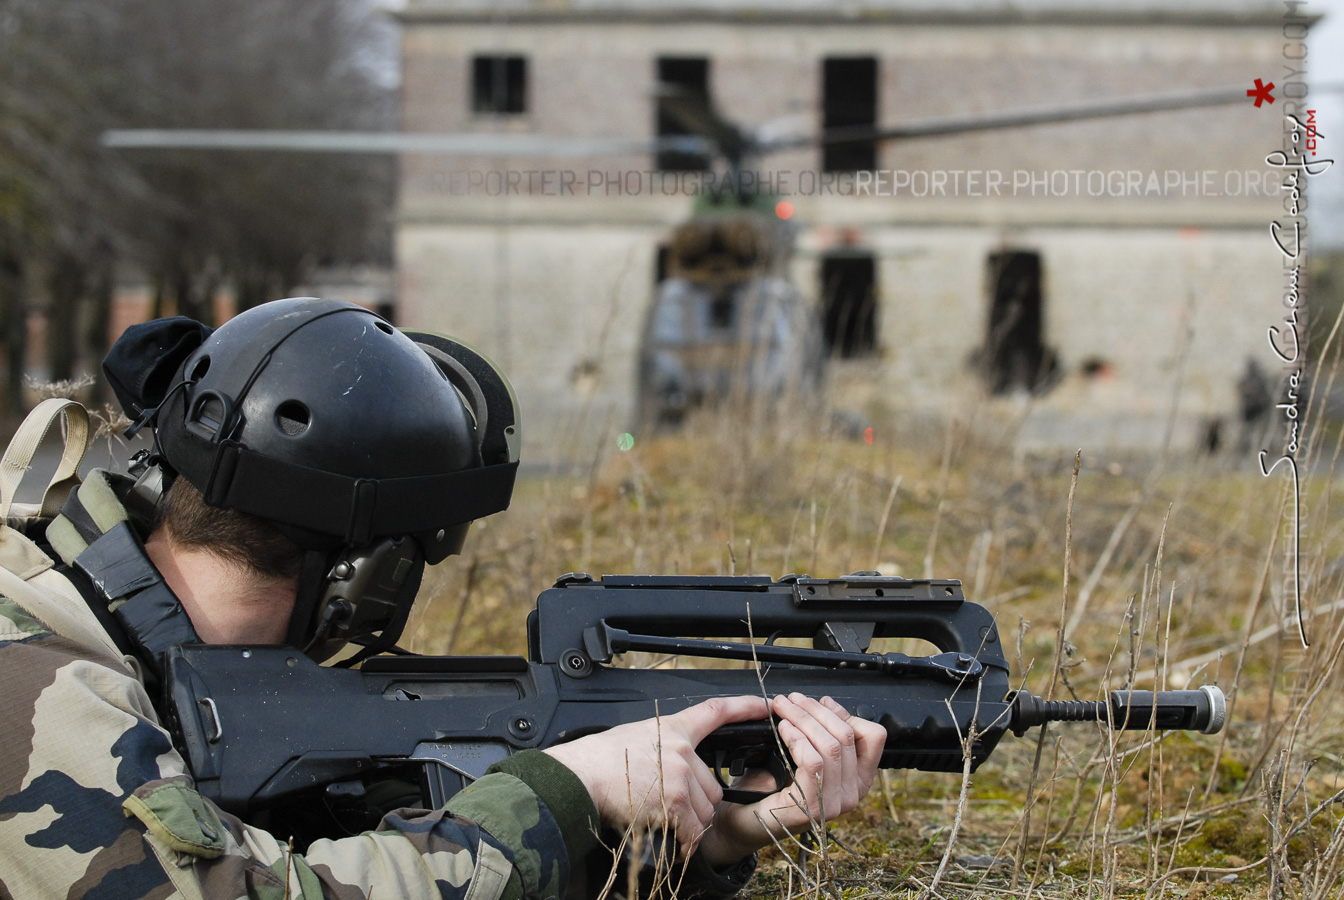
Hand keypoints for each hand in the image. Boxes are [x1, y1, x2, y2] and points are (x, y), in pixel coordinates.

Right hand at [542, 695, 770, 855]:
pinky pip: (693, 829)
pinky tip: (676, 846)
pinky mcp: (674, 801)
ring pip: (706, 810)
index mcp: (673, 729)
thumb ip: (663, 746)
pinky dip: (686, 844)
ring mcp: (679, 775)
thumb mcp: (635, 736)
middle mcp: (681, 750)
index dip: (744, 707)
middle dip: (697, 804)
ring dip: (691, 824)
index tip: (765, 705)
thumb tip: (673, 762)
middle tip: (672, 808)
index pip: (715, 712)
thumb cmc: (599, 759)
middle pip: (712, 785)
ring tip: (667, 823)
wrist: (581, 776)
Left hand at [694, 694, 885, 867]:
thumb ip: (822, 736)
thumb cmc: (770, 786)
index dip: (846, 713)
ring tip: (782, 710)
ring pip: (830, 745)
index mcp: (857, 779)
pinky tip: (783, 730)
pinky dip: (797, 739)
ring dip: (802, 720)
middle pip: (846, 735)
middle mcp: (852, 794)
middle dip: (815, 710)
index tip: (820, 702)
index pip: (873, 737)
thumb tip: (823, 704)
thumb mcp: (804, 756)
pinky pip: (813, 761)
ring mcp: (835, 803)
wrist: (744, 818)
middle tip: (791, 699)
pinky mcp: (813, 806)